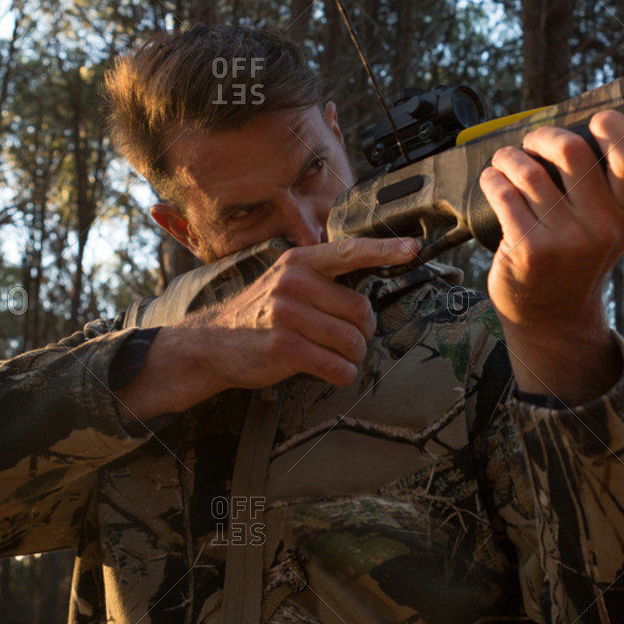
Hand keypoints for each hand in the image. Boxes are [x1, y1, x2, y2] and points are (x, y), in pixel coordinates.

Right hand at [114, 236, 419, 424]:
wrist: (210, 344)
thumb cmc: (258, 316)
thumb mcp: (284, 283)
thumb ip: (321, 281)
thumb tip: (367, 295)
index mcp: (299, 262)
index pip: (350, 252)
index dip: (385, 250)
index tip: (412, 249)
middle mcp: (293, 282)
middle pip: (361, 311)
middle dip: (361, 332)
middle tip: (344, 340)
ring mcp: (286, 313)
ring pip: (352, 341)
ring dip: (352, 357)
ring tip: (335, 357)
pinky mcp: (283, 346)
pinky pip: (337, 366)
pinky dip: (342, 374)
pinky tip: (330, 372)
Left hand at [478, 110, 623, 402]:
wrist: (553, 318)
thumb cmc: (575, 260)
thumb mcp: (606, 230)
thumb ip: (602, 189)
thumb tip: (574, 130)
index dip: (615, 127)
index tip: (596, 120)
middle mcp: (602, 228)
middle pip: (572, 151)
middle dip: (544, 136)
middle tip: (532, 143)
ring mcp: (565, 240)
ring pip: (529, 170)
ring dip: (509, 157)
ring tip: (504, 161)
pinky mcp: (529, 249)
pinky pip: (505, 193)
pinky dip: (492, 179)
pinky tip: (492, 180)